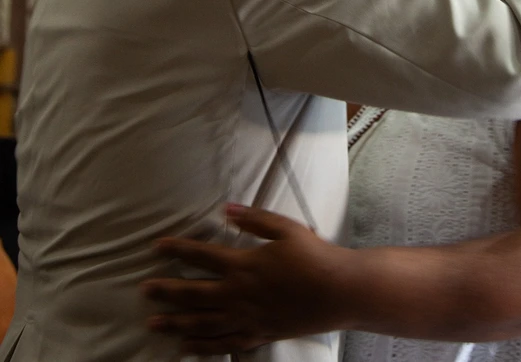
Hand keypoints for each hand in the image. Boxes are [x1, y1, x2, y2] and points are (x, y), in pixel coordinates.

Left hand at [142, 205, 351, 355]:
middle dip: (167, 291)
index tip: (157, 247)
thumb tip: (226, 210)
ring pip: (203, 323)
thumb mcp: (285, 228)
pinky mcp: (258, 334)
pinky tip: (187, 348)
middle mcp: (240, 294)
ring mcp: (247, 317)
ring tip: (154, 324)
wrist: (338, 291)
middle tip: (144, 290)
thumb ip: (253, 219)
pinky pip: (225, 344)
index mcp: (244, 264)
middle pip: (195, 293)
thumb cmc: (313, 256)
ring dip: (176, 323)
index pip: (202, 255)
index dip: (178, 250)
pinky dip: (203, 347)